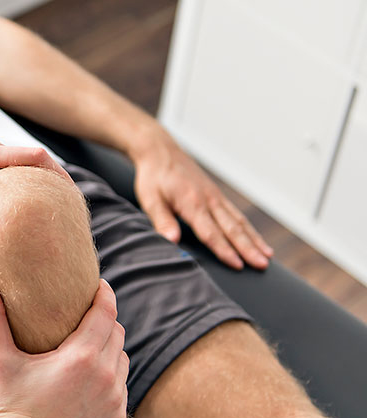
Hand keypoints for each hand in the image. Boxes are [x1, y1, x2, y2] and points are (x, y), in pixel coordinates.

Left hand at [0, 134, 70, 246]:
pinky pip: (6, 161)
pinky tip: (25, 201)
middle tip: (72, 209)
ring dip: (38, 178)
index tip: (75, 197)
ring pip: (20, 158)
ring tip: (54, 207)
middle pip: (33, 156)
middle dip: (55, 179)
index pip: (33, 156)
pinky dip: (21, 177)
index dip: (59, 174)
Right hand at [0, 277, 127, 417]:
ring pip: (122, 360)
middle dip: (104, 321)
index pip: (105, 313)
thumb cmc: (10, 407)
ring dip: (110, 350)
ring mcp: (114, 400)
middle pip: (117, 334)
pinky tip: (91, 380)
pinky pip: (122, 387)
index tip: (98, 285)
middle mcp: (105, 376)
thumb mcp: (1, 361)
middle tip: (88, 317)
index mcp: (80, 357)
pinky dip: (111, 378)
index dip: (104, 295)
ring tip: (89, 348)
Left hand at [129, 130, 272, 269]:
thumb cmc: (153, 177)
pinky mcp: (216, 195)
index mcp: (192, 203)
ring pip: (239, 221)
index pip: (211, 233)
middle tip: (263, 265)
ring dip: (254, 240)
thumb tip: (171, 241)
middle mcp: (209, 200)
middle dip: (249, 248)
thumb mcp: (150, 199)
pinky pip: (236, 214)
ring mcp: (215, 197)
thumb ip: (162, 220)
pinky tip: (256, 239)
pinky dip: (248, 228)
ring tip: (267, 256)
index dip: (224, 250)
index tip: (238, 265)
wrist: (160, 151)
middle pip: (232, 229)